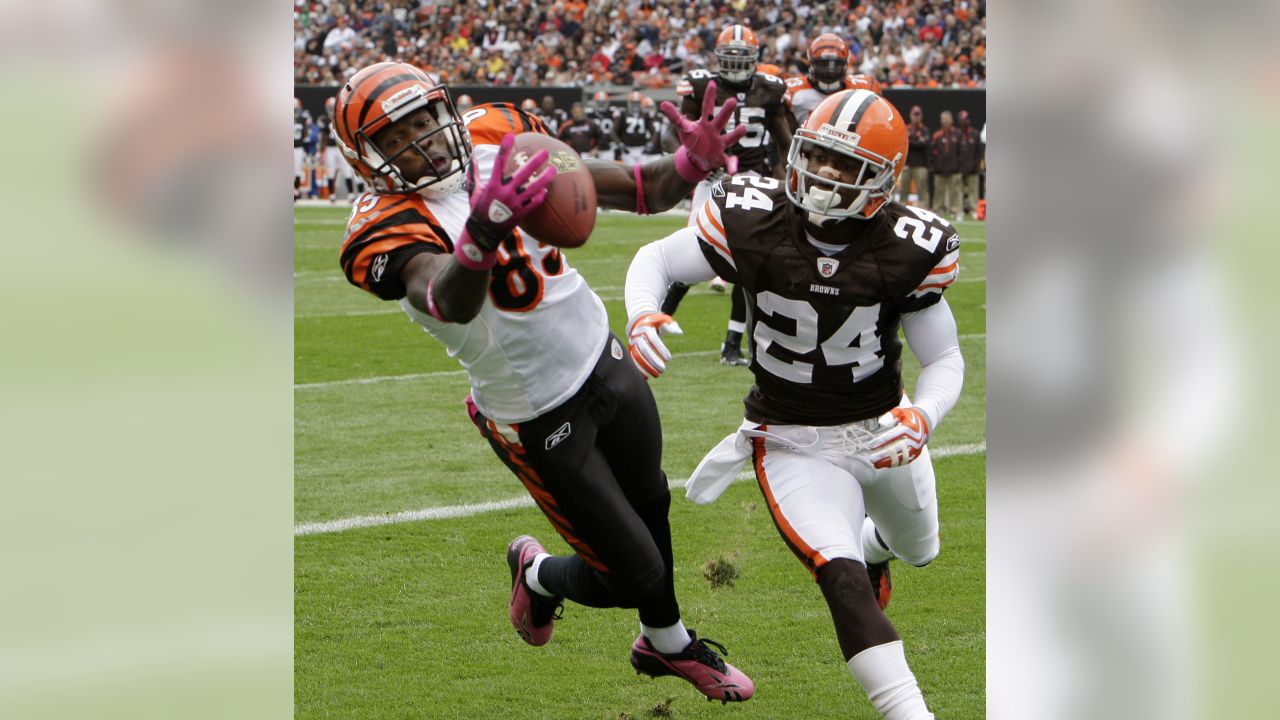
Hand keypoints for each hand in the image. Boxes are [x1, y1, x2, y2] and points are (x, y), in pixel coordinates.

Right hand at [466, 134, 557, 249]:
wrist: (483, 233)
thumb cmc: (478, 210)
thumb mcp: (474, 191)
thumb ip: (475, 174)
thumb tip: (472, 158)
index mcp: (492, 185)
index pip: (499, 162)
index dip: (505, 148)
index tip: (512, 136)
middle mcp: (504, 193)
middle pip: (522, 173)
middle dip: (535, 161)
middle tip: (546, 152)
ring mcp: (514, 204)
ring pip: (533, 189)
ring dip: (545, 178)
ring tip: (553, 169)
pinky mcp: (520, 215)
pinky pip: (534, 204)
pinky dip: (540, 197)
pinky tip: (546, 190)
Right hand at [627, 312, 682, 378]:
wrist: (641, 322)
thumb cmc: (656, 323)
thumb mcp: (664, 320)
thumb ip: (672, 326)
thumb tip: (679, 333)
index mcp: (646, 327)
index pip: (653, 339)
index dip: (661, 349)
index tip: (669, 359)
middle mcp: (637, 335)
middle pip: (644, 349)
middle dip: (653, 360)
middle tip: (663, 369)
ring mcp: (632, 342)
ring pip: (637, 356)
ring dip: (646, 366)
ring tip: (657, 374)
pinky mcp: (630, 349)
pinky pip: (633, 360)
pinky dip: (639, 368)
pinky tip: (646, 376)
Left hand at [659, 80, 748, 180]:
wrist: (697, 158)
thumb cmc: (692, 139)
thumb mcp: (682, 128)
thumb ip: (674, 116)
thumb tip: (662, 104)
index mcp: (705, 123)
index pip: (707, 107)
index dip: (709, 96)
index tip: (712, 83)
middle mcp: (715, 131)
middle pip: (721, 120)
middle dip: (726, 111)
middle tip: (732, 100)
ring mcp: (720, 143)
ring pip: (729, 138)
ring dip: (735, 134)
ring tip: (742, 128)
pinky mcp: (721, 157)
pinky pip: (728, 161)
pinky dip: (732, 165)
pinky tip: (733, 170)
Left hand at [867, 406, 930, 468]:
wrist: (924, 423)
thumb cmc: (908, 416)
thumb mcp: (900, 411)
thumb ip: (890, 415)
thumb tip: (881, 423)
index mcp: (909, 428)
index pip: (893, 436)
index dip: (881, 441)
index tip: (871, 445)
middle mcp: (914, 439)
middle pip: (896, 449)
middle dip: (883, 455)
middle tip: (871, 459)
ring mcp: (916, 448)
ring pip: (901, 458)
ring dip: (887, 462)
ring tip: (876, 464)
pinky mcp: (916, 454)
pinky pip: (904, 461)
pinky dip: (894, 464)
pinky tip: (884, 465)